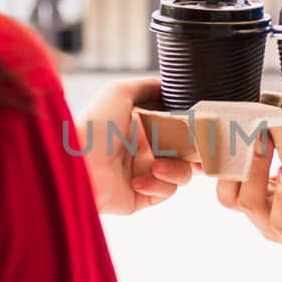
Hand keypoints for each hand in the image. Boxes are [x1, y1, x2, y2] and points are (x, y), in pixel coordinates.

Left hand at [77, 77, 193, 214]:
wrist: (77, 163)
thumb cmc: (94, 125)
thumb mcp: (119, 92)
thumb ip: (146, 86)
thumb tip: (167, 84)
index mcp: (141, 127)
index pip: (177, 128)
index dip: (193, 130)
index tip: (204, 130)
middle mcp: (144, 150)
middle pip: (185, 153)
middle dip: (195, 154)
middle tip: (199, 154)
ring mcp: (143, 174)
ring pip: (181, 174)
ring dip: (175, 170)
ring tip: (156, 166)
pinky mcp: (141, 197)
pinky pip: (165, 191)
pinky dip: (157, 185)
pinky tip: (138, 180)